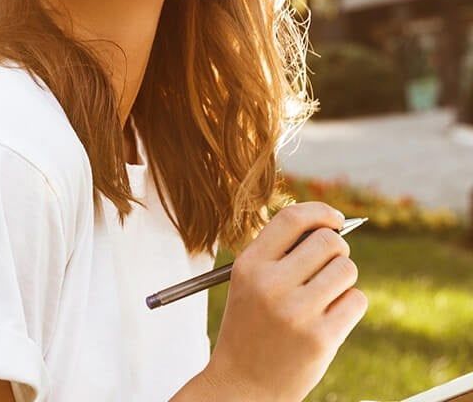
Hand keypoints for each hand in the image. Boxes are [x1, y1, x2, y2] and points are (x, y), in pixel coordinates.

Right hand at [205, 202, 367, 401]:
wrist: (242, 385)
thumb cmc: (251, 326)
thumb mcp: (249, 281)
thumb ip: (279, 252)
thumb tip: (328, 224)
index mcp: (250, 265)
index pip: (291, 219)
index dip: (320, 212)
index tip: (335, 218)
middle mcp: (271, 284)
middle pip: (327, 241)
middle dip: (337, 249)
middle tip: (329, 264)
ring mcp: (296, 312)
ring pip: (346, 269)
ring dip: (344, 277)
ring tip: (327, 294)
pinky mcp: (320, 338)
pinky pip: (356, 300)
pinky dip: (350, 304)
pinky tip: (330, 316)